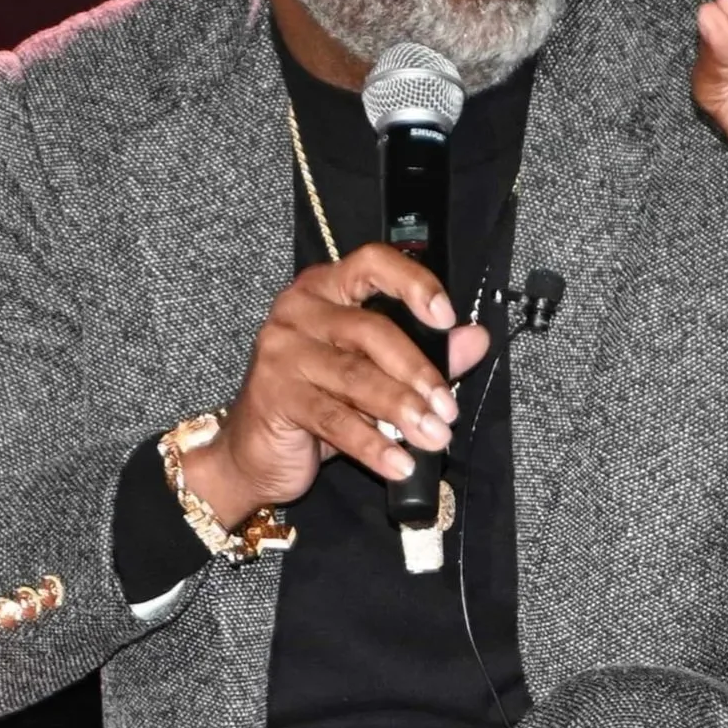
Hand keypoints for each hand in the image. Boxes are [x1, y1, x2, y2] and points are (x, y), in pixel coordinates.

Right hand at [180, 243, 489, 526]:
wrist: (253, 453)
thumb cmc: (316, 401)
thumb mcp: (373, 374)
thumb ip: (424, 352)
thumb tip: (475, 339)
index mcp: (326, 289)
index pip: (372, 264)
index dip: (413, 284)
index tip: (446, 317)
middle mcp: (299, 311)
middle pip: (370, 329)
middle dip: (417, 372)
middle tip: (447, 409)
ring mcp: (282, 352)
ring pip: (355, 377)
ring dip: (401, 410)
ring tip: (434, 438)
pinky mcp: (275, 395)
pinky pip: (334, 419)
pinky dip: (373, 444)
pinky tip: (400, 463)